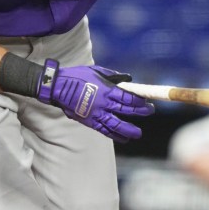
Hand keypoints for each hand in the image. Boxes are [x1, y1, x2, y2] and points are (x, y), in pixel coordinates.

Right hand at [36, 61, 153, 142]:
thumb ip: (113, 75)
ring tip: (137, 134)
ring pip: (116, 125)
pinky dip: (114, 135)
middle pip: (126, 110)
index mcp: (107, 90)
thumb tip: (127, 78)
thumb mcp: (96, 70)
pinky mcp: (89, 121)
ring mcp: (97, 114)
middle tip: (149, 112)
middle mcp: (104, 103)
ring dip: (129, 130)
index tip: (146, 102)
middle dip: (140, 112)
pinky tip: (123, 138)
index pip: (128, 98)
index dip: (139, 102)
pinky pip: (104, 130)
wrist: (59, 87)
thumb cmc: (77, 76)